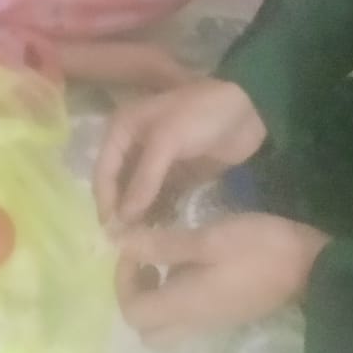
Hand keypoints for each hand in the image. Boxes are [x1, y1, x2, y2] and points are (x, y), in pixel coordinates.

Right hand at [93, 78, 266, 230]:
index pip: (104, 170)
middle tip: (126, 242)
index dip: (105, 200)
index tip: (110, 230)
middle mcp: (134, 146)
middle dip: (121, 210)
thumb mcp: (167, 141)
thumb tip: (123, 217)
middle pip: (119, 184)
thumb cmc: (200, 116)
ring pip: (139, 194)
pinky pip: (161, 198)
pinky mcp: (178, 175)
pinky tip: (160, 233)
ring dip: (139, 215)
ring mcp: (157, 162)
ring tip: (142, 242)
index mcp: (122, 129)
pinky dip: (159, 213)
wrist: (247, 109)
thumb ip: (144, 179)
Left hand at [113, 214, 330, 344]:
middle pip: (147, 328)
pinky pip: (188, 312)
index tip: (135, 248)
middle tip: (145, 260)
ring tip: (165, 256)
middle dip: (136, 294)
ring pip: (168, 322)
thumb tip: (118, 243)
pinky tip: (189, 259)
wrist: (313, 269)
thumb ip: (163, 245)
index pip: (132, 313)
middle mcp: (194, 322)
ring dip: (157, 293)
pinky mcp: (227, 312)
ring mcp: (212, 320)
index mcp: (185, 306)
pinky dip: (176, 291)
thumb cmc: (259, 250)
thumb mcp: (209, 239)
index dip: (122, 280)